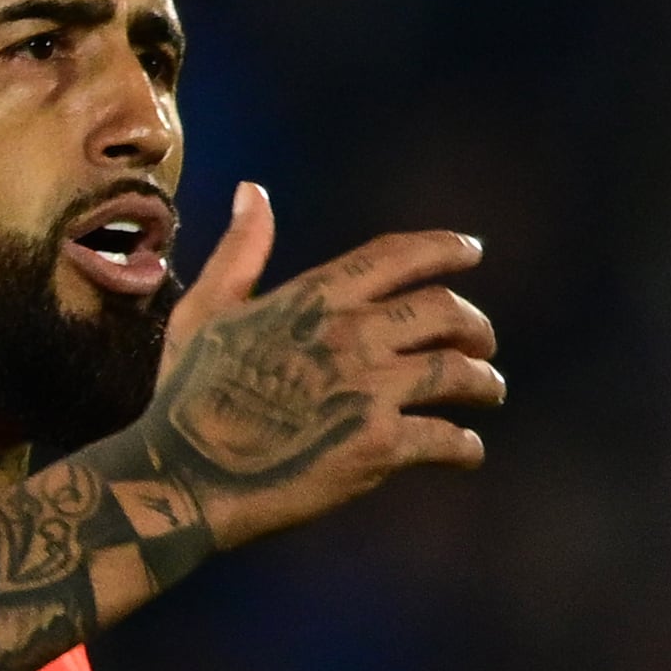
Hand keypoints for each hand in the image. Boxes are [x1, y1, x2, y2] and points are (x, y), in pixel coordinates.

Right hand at [142, 181, 501, 549]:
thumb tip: (253, 190)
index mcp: (313, 299)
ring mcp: (370, 390)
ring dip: (483, 382)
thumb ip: (239, 251)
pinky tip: (465, 452)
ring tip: (486, 392)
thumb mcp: (204, 312)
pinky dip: (464, 446)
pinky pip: (447, 440)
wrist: (183, 479)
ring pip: (459, 373)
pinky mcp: (380, 447)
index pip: (396, 256)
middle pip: (444, 311)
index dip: (442, 248)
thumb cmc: (186, 397)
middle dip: (474, 325)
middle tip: (481, 342)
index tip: (471, 250)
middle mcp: (351, 335)